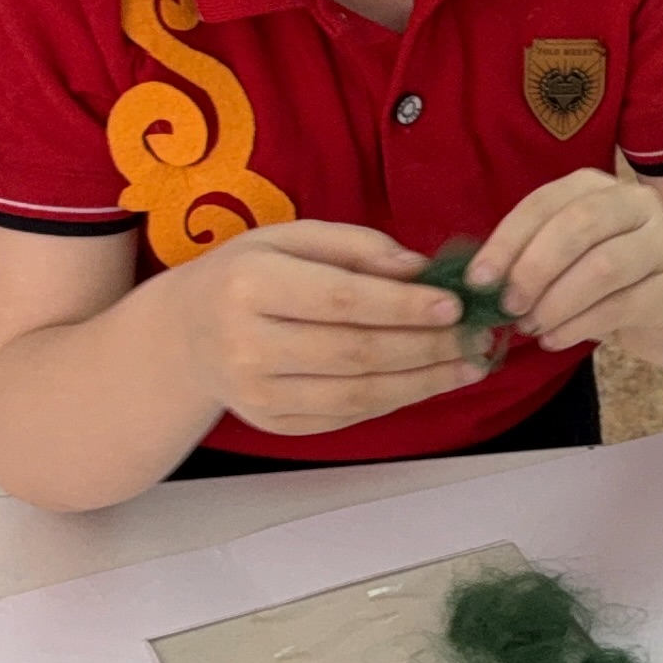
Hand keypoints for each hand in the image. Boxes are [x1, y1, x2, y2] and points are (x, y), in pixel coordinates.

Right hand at [168, 220, 483, 435]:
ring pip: (357, 395)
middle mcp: (247, 346)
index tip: (453, 305)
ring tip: (469, 363)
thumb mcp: (291, 237)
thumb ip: (357, 246)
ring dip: (424, 382)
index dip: (402, 306)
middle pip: (355, 353)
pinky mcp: (273, 424)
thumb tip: (419, 269)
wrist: (186, 334)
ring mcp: (258, 394)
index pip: (341, 300)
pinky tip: (431, 381)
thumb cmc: (249, 273)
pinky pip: (347, 416)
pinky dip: (396, 400)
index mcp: (250, 286)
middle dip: (427, 347)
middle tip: (477, 336)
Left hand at [468, 169, 662, 363]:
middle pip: (578, 225)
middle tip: (508, 306)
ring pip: (602, 267)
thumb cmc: (607, 284)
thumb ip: (528, 260)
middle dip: (533, 269)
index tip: (478, 280)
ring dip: (556, 303)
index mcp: (596, 186)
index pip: (543, 202)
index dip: (507, 240)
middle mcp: (635, 201)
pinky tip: (555, 340)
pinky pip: (621, 305)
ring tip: (530, 328)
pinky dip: (578, 326)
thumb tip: (478, 283)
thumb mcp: (565, 262)